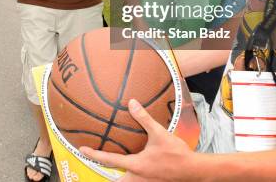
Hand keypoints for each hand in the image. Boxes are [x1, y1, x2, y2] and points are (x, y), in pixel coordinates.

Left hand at [79, 99, 196, 181]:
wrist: (193, 170)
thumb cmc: (176, 153)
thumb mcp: (159, 133)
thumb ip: (144, 118)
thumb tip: (132, 103)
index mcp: (136, 165)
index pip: (110, 160)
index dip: (94, 154)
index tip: (82, 149)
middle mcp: (138, 178)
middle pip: (116, 181)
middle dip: (105, 177)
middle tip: (94, 169)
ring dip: (118, 178)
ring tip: (111, 172)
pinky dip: (130, 178)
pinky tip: (133, 172)